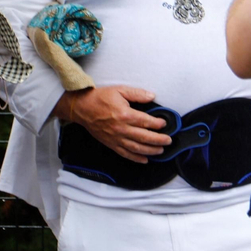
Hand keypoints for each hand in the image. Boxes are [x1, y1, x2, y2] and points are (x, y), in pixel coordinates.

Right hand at [56, 85, 172, 162]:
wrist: (82, 108)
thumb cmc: (101, 97)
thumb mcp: (120, 90)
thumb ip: (137, 94)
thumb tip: (152, 96)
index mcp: (125, 115)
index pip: (146, 122)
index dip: (157, 124)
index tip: (164, 123)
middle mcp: (121, 129)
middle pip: (144, 137)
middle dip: (159, 140)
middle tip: (169, 140)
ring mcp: (116, 138)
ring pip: (137, 148)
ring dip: (151, 151)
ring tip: (161, 150)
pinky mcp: (111, 144)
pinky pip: (125, 153)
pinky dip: (136, 158)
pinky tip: (145, 159)